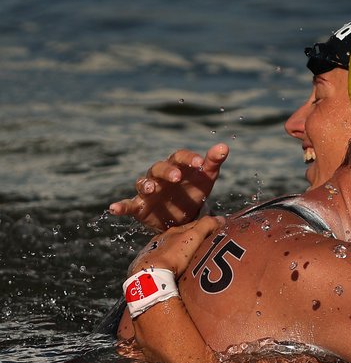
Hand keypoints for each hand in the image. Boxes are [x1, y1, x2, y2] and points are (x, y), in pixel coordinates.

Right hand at [109, 143, 228, 230]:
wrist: (183, 216)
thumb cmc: (194, 190)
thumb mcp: (206, 178)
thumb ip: (213, 162)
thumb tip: (224, 147)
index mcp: (177, 166)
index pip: (180, 157)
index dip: (189, 159)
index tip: (200, 163)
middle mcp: (159, 175)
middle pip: (159, 168)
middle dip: (167, 171)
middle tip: (177, 177)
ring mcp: (148, 191)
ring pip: (143, 184)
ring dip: (146, 185)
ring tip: (150, 188)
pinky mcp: (140, 206)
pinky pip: (128, 205)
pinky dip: (121, 206)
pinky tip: (114, 208)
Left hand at [128, 216, 224, 276]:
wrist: (150, 277)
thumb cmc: (173, 255)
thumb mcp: (193, 237)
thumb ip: (206, 226)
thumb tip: (221, 218)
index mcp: (173, 231)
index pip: (193, 225)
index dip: (206, 227)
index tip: (217, 232)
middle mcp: (162, 239)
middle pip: (182, 237)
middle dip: (194, 240)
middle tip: (207, 247)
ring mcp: (154, 253)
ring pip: (173, 250)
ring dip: (183, 252)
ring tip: (194, 260)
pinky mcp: (150, 267)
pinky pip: (166, 262)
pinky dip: (173, 263)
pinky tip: (178, 270)